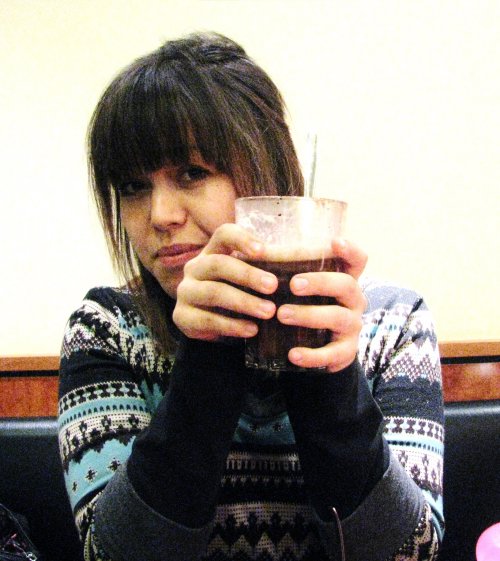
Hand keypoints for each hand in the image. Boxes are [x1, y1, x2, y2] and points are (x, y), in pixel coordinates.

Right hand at [173, 224, 277, 339]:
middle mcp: (195, 268)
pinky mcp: (182, 317)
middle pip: (218, 264)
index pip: (223, 235)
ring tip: (269, 312)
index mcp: (213, 252)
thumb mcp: (250, 281)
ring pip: (214, 292)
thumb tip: (313, 257)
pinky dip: (232, 326)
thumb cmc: (238, 297)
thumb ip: (270, 269)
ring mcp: (186, 292)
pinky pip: (207, 320)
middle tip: (273, 286)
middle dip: (248, 275)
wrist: (213, 329)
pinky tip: (252, 330)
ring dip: (244, 302)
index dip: (242, 239)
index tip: (263, 250)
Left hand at [276, 238, 367, 372]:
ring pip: (338, 317)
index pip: (357, 260)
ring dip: (309, 315)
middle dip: (320, 283)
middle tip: (293, 284)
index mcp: (343, 280)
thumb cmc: (301, 307)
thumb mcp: (296, 289)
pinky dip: (313, 355)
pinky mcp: (345, 352)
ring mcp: (352, 326)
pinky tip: (293, 354)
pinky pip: (333, 354)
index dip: (350, 250)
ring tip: (281, 314)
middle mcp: (353, 301)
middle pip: (347, 285)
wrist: (312, 349)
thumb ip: (283, 271)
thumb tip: (250, 250)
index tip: (335, 241)